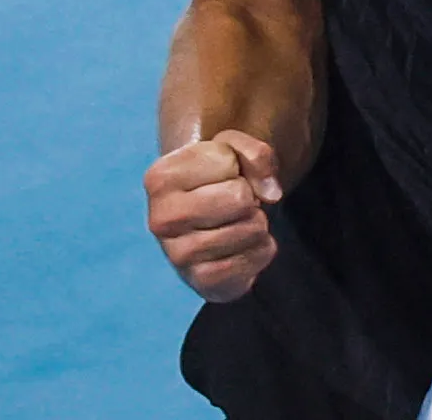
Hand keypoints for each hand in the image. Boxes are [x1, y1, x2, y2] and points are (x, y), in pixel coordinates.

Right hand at [143, 129, 284, 301]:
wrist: (204, 225)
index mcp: (159, 179)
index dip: (235, 165)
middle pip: (241, 198)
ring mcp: (179, 256)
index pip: (228, 162)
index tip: (218, 177)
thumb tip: (272, 194)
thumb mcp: (230, 149)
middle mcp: (161, 220)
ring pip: (253, 228)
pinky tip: (241, 246)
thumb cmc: (215, 179)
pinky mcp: (203, 282)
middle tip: (231, 203)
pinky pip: (257, 257)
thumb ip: (255, 153)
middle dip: (249, 196)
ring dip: (256, 223)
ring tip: (235, 223)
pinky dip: (261, 248)